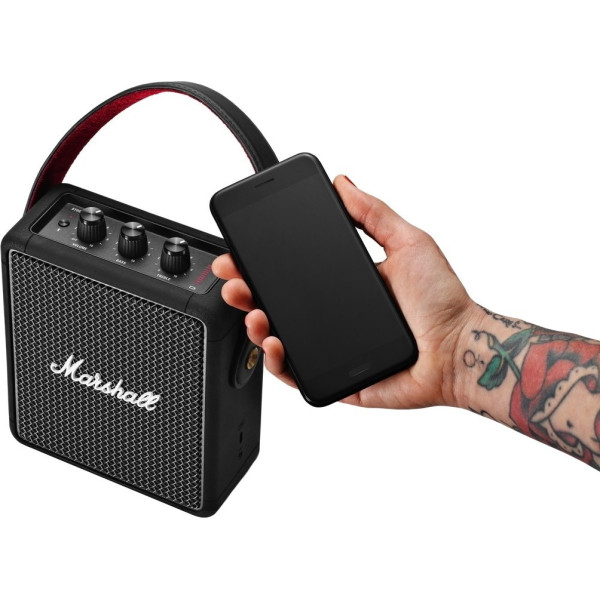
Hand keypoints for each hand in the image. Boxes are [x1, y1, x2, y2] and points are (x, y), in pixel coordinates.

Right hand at [212, 175, 475, 408]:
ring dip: (257, 325)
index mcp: (347, 285)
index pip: (295, 273)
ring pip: (280, 338)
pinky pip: (298, 375)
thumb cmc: (443, 301)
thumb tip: (344, 183)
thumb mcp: (409, 243)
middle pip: (279, 304)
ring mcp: (334, 347)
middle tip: (236, 281)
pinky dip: (278, 363)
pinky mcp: (337, 378)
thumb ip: (374, 213)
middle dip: (248, 291)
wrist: (460, 351)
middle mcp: (336, 316)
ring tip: (256, 313)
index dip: (263, 263)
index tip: (243, 250)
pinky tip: (275, 345)